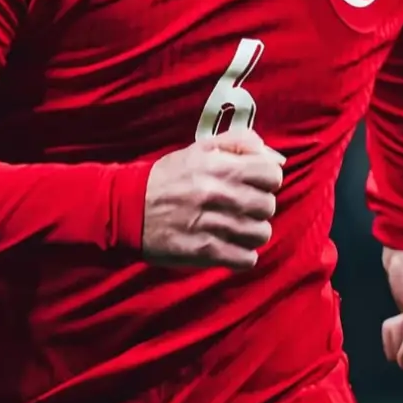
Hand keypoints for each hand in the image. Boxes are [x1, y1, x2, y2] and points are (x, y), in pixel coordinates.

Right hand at [143, 127, 284, 269]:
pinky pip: (246, 259)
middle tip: (242, 206)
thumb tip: (274, 156)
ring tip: (235, 228)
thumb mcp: (200, 148)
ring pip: (261, 234)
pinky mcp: (206, 252)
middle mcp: (221, 194)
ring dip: (251, 232)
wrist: (128, 207)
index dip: (267, 179)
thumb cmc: (168, 176)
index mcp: (221, 166)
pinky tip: (229, 246)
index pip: (272, 174)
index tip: (256, 183)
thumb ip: (239, 143)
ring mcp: (214, 225)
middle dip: (259, 206)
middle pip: (269, 205)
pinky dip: (241, 255)